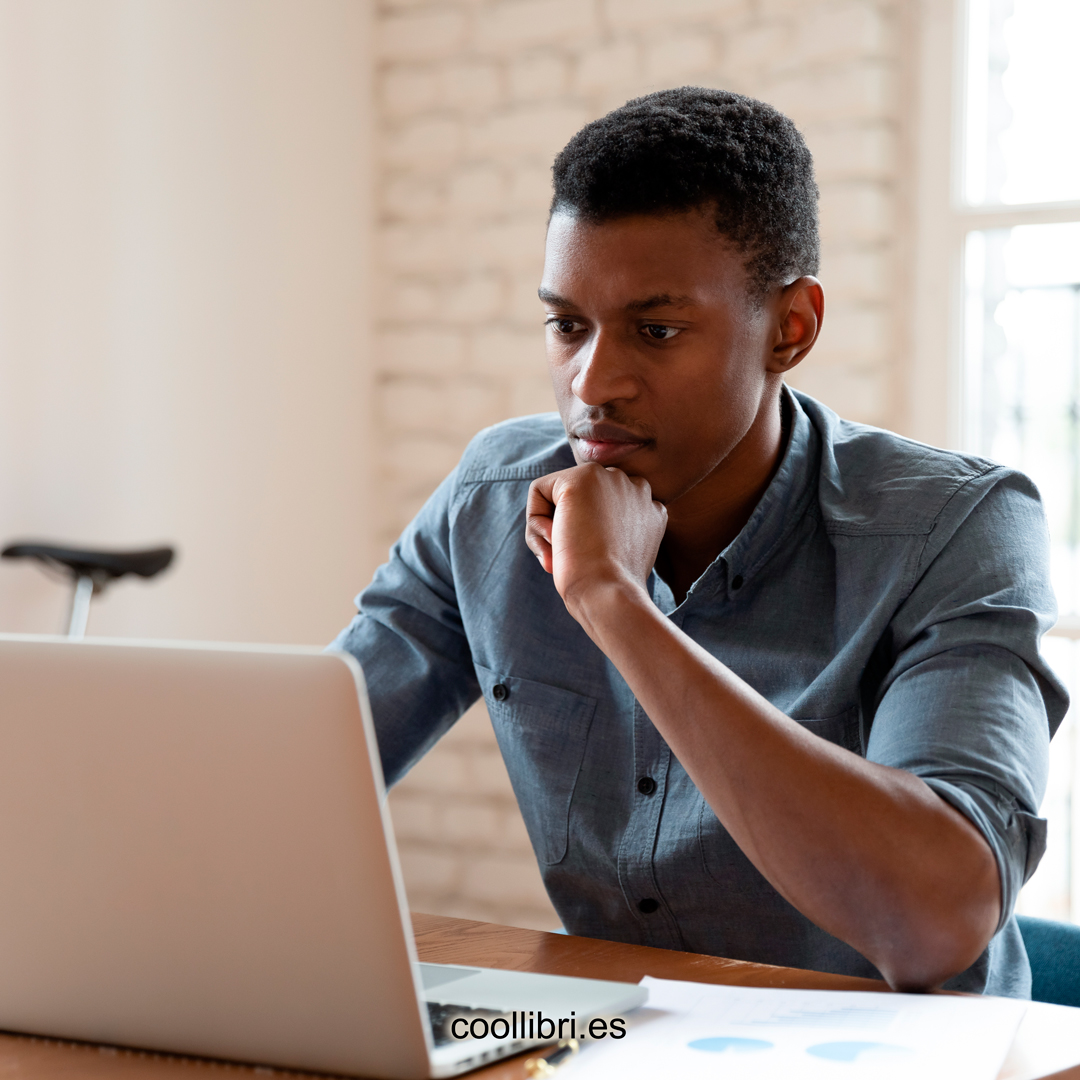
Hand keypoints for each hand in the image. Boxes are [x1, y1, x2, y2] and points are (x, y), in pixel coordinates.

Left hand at [525, 464, 666, 614]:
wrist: (609, 591)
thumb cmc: (611, 586)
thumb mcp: (620, 557)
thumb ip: (610, 533)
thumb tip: (574, 526)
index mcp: (650, 508)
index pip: (604, 511)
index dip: (589, 538)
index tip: (590, 565)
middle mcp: (636, 486)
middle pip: (582, 501)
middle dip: (569, 529)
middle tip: (571, 560)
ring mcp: (611, 478)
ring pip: (559, 495)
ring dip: (550, 527)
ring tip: (561, 555)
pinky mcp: (582, 477)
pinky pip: (538, 490)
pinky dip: (534, 521)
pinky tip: (554, 541)